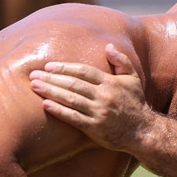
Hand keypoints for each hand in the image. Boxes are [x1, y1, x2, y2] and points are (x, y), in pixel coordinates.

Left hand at [29, 44, 150, 151]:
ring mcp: (99, 112)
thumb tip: (108, 46)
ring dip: (51, 92)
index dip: (65, 68)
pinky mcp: (95, 128)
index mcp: (111, 82)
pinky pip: (73, 117)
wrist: (143, 131)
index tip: (48, 66)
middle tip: (33, 75)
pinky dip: (58, 110)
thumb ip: (121, 61)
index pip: (84, 71)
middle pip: (74, 84)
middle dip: (52, 78)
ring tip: (35, 86)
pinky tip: (45, 105)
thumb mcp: (133, 78)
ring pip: (71, 99)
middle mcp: (104, 96)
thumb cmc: (135, 102)